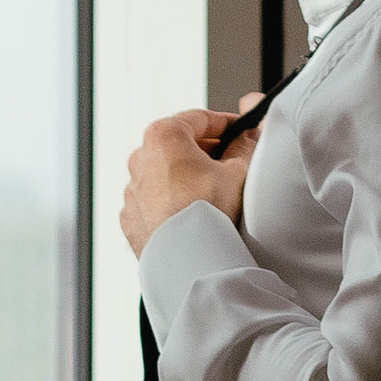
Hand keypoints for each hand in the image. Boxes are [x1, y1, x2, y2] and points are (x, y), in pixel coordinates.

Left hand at [119, 95, 262, 256]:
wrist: (187, 261)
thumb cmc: (208, 213)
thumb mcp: (238, 171)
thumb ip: (244, 146)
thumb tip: (249, 136)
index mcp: (162, 136)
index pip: (199, 118)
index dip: (226, 123)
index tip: (242, 130)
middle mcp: (139, 158)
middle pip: (179, 144)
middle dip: (207, 150)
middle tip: (232, 160)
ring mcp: (131, 190)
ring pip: (165, 174)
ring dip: (187, 176)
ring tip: (214, 191)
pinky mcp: (131, 217)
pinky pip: (154, 201)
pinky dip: (172, 201)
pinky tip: (193, 213)